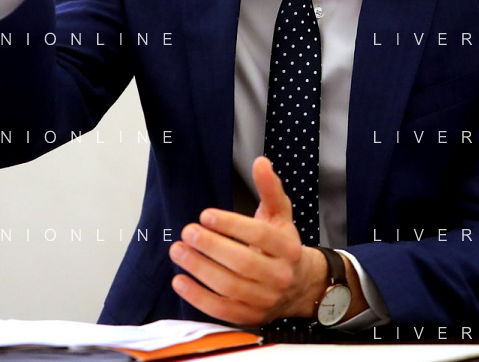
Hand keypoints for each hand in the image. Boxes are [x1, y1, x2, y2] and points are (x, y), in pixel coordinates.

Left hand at [169, 156, 327, 325]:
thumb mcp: (280, 215)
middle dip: (211, 246)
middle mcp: (279, 275)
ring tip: (178, 251)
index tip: (205, 214)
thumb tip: (260, 162)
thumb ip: (270, 189)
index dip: (231, 225)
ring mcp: (265, 299)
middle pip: (242, 263)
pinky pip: (221, 310)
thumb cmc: (283, 246)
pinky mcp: (250, 317)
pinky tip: (179, 280)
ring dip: (199, 269)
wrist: (300, 286)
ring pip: (229, 287)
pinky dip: (197, 297)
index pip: (260, 235)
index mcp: (288, 248)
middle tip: (187, 232)